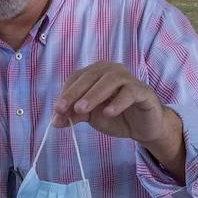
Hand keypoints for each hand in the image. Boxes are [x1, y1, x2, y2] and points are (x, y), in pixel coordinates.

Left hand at [53, 62, 186, 182]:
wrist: (142, 126)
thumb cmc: (116, 116)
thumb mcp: (91, 116)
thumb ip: (74, 115)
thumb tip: (55, 121)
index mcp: (96, 73)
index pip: (76, 78)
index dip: (65, 93)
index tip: (56, 111)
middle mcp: (111, 70)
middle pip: (90, 76)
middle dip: (74, 93)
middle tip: (62, 108)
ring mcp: (128, 79)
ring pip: (109, 81)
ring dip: (93, 95)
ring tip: (81, 109)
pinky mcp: (142, 91)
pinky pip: (129, 92)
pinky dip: (118, 102)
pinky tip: (109, 113)